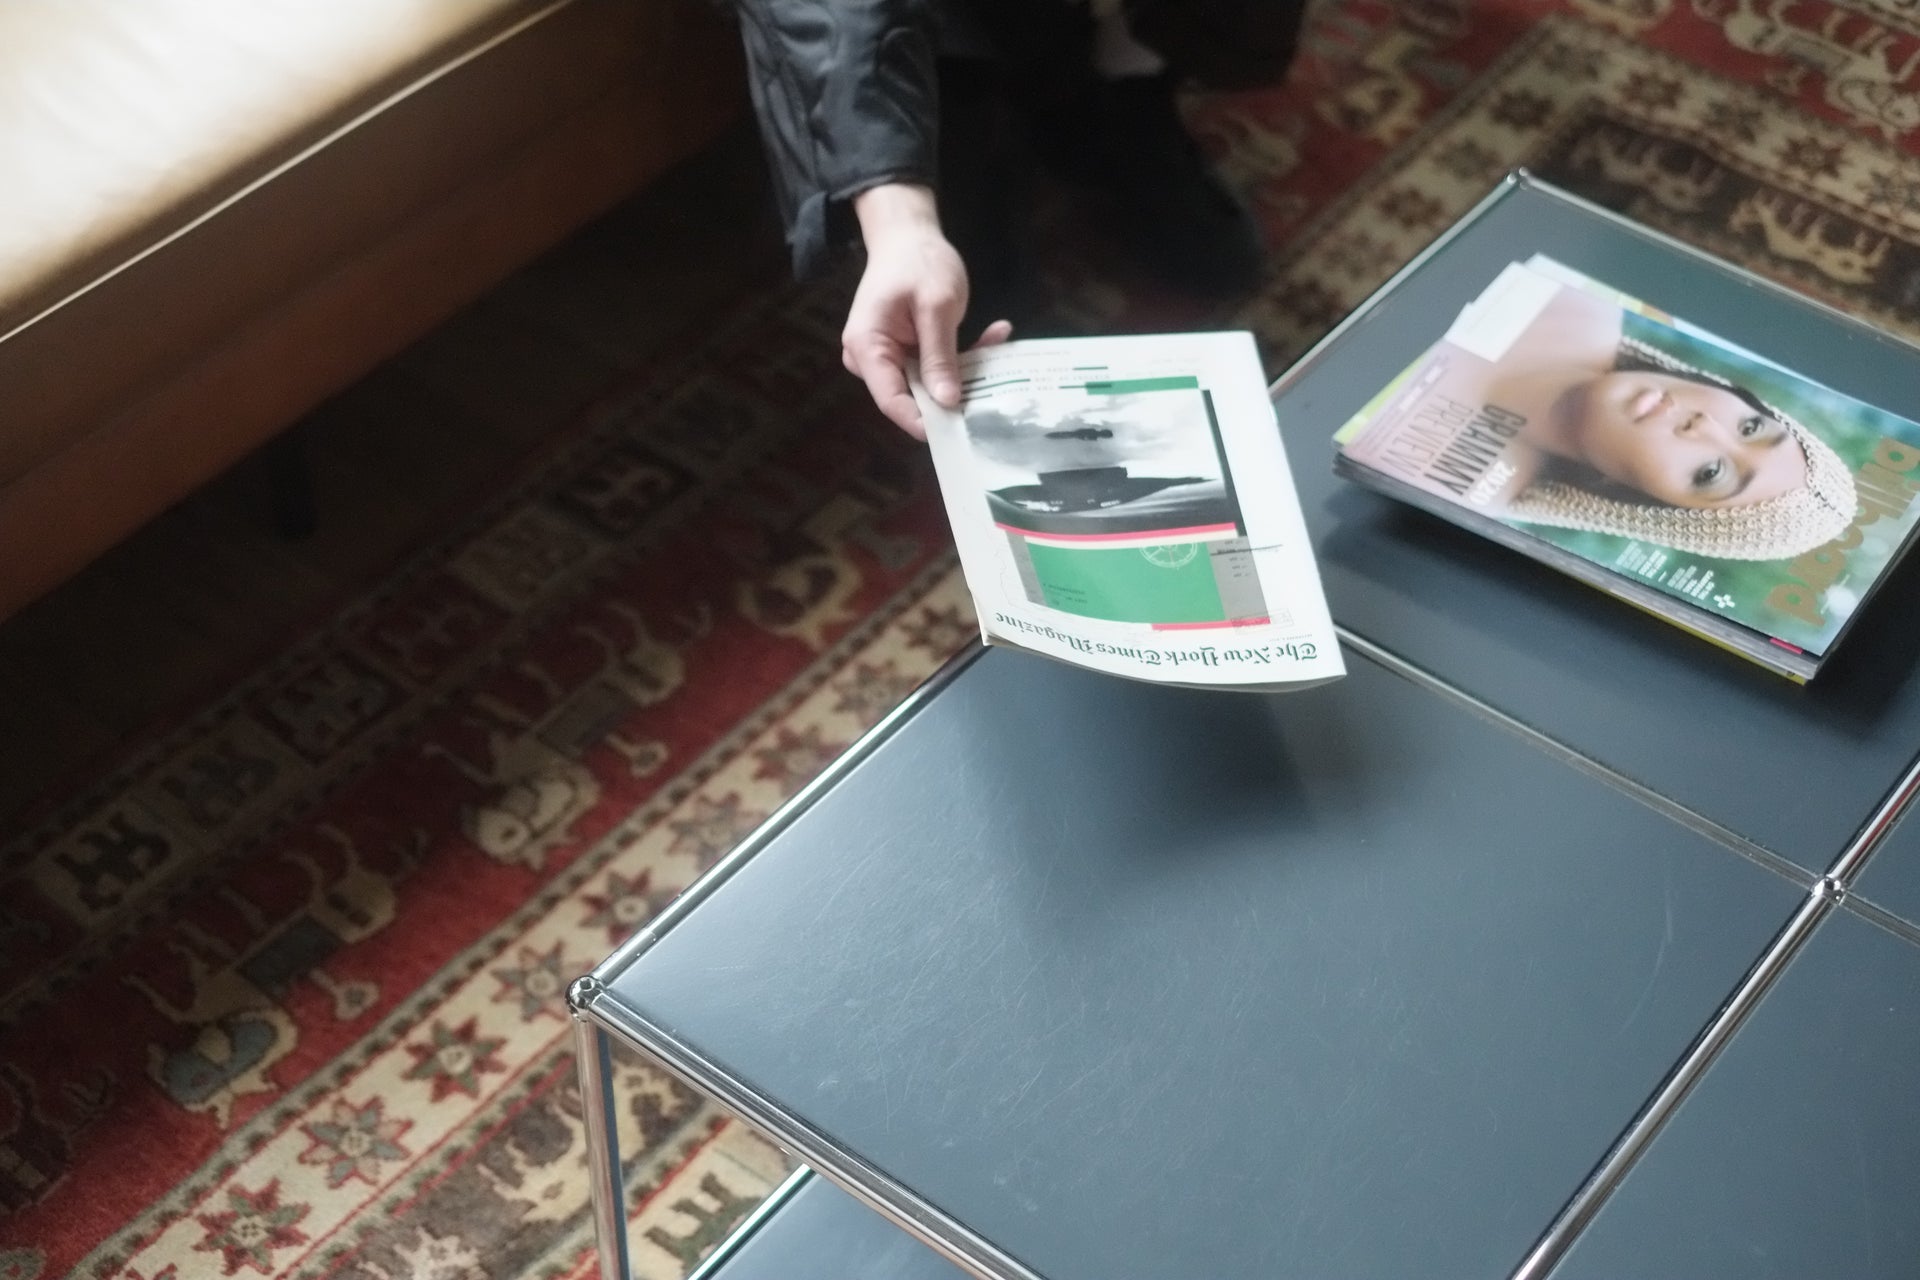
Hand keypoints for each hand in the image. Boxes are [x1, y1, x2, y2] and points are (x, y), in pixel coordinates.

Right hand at [843, 184, 1012, 437]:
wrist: (908, 235)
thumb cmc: (918, 262)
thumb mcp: (936, 306)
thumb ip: (939, 356)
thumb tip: (947, 403)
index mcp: (867, 347)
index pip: (891, 401)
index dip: (924, 421)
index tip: (961, 429)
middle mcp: (870, 359)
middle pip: (912, 396)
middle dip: (954, 391)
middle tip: (996, 383)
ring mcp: (888, 357)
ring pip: (930, 383)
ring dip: (966, 368)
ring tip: (998, 339)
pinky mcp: (906, 353)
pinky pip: (935, 367)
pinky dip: (964, 355)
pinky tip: (995, 333)